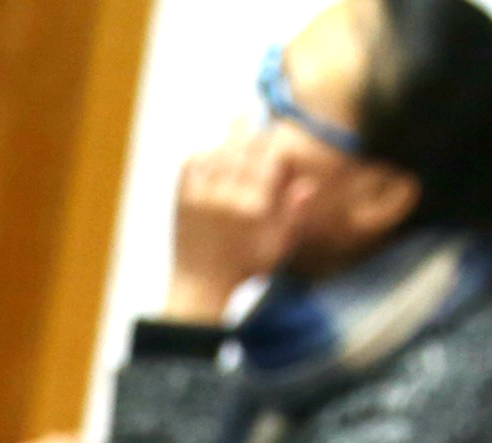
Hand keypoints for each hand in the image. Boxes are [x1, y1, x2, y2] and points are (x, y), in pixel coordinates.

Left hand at [164, 125, 295, 320]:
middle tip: (252, 108)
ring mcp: (203, 197)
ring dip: (228, 135)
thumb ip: (293, 216)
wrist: (201, 285)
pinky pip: (193, 164)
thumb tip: (308, 185)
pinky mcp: (183, 200)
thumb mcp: (278, 248)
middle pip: (243, 149)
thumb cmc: (245, 268)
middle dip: (249, 128)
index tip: (275, 129)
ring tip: (237, 118)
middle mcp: (230, 198)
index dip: (272, 140)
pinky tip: (211, 148)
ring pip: (218, 153)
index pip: (269, 160)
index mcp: (257, 208)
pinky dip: (202, 153)